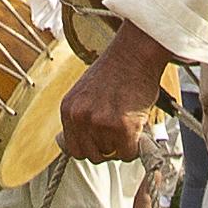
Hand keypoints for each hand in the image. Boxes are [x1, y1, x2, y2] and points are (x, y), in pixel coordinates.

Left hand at [57, 28, 170, 163]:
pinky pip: (129, 152)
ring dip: (123, 145)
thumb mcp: (88, 93)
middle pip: (92, 155)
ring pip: (112, 154)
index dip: (92, 147)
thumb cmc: (117, 70)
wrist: (135, 52)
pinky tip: (138, 127)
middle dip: (108, 148)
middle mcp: (80, 117)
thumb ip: (85, 116)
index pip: (74, 149)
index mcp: (68, 109)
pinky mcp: (122, 126)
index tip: (104, 142)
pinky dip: (136, 146)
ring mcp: (100, 122)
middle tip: (120, 134)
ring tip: (130, 124)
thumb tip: (91, 142)